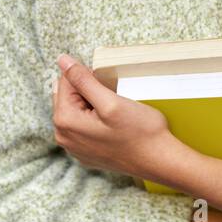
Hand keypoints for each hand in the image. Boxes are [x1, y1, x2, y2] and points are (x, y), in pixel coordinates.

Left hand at [51, 54, 173, 178]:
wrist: (158, 161)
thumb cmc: (139, 132)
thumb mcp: (111, 101)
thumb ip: (83, 80)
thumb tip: (62, 60)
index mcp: (65, 121)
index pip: (65, 82)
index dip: (88, 77)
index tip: (108, 87)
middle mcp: (63, 137)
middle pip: (67, 97)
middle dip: (87, 91)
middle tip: (112, 99)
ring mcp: (74, 147)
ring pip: (76, 111)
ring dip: (91, 104)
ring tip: (113, 112)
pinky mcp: (86, 153)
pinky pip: (83, 126)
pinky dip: (94, 119)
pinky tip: (112, 125)